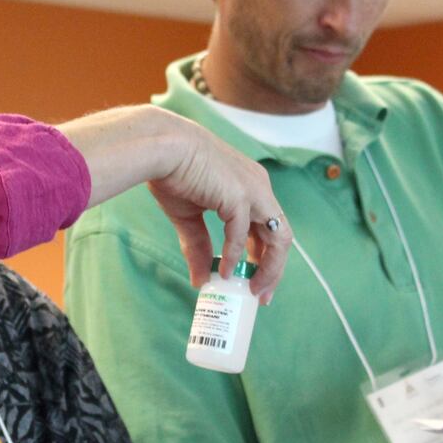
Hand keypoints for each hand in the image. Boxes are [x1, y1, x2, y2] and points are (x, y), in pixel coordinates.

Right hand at [57, 106, 290, 299]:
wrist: (162, 146)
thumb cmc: (173, 172)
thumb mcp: (189, 216)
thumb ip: (198, 246)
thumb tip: (200, 280)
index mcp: (250, 186)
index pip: (269, 226)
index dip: (265, 256)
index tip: (256, 280)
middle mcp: (259, 187)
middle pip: (281, 235)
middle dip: (274, 269)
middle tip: (261, 295)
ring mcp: (254, 191)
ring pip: (276, 237)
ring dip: (268, 268)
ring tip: (254, 291)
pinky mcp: (239, 196)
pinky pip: (242, 235)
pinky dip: (235, 256)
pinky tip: (225, 271)